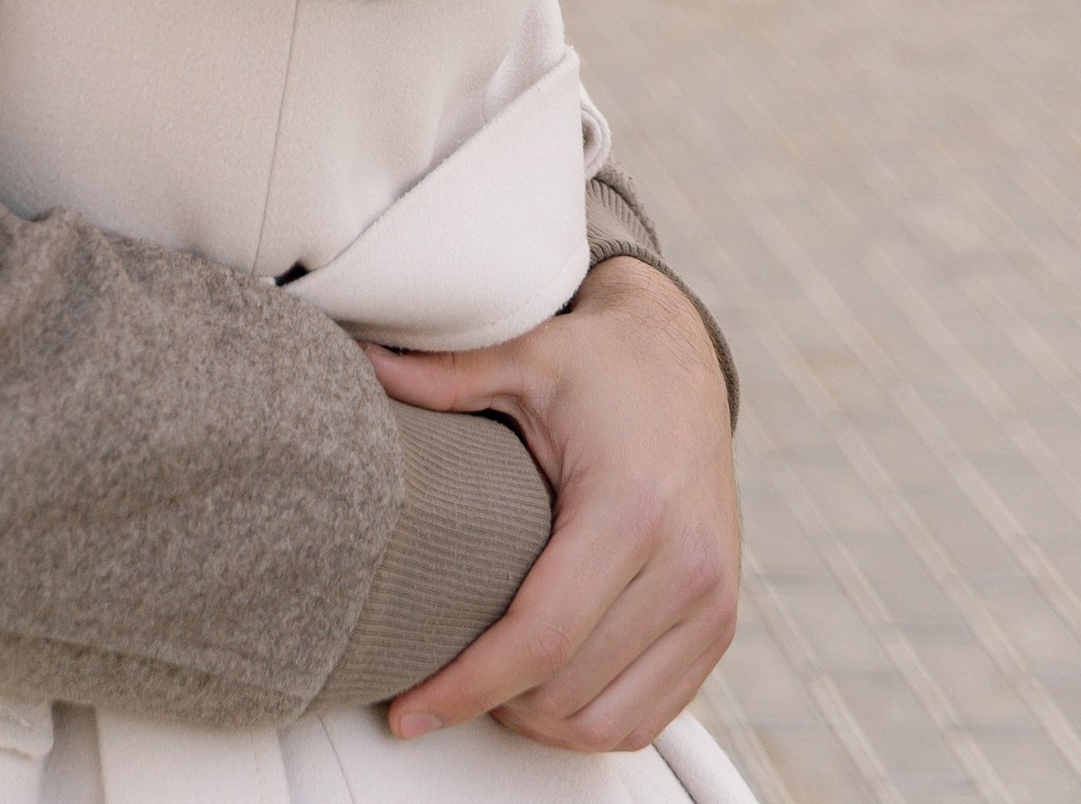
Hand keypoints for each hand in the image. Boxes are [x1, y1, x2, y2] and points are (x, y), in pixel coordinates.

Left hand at [366, 257, 739, 750]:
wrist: (680, 361)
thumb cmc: (598, 363)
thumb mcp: (524, 355)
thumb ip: (445, 375)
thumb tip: (362, 365)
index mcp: (633, 508)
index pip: (542, 637)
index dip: (468, 687)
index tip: (408, 711)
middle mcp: (686, 566)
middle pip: (570, 691)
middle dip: (492, 705)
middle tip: (432, 684)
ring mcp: (710, 602)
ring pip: (610, 721)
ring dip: (538, 724)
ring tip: (482, 687)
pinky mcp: (719, 623)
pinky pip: (649, 715)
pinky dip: (588, 721)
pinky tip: (538, 689)